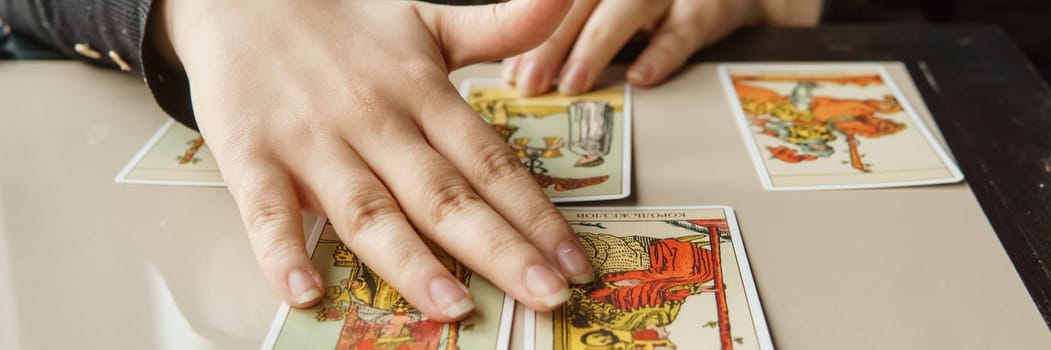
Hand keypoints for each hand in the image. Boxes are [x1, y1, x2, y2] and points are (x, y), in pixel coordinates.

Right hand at [155, 0, 594, 320]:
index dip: (536, 215)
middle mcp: (376, 123)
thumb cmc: (344, 24)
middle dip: (499, 249)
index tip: (575, 263)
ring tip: (454, 307)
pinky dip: (283, 251)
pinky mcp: (253, 155)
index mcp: (423, 95)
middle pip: (445, 196)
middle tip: (546, 296)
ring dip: (412, 263)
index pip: (490, 164)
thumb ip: (499, 26)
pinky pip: (266, 210)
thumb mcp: (427, 21)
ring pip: (369, 211)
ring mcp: (314, 142)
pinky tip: (306, 294)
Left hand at [503, 0, 759, 95]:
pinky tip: (640, 79)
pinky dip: (661, 54)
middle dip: (552, 44)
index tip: (513, 74)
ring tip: (573, 84)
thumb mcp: (604, 9)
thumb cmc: (652, 9)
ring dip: (596, 46)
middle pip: (581, 3)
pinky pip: (683, 30)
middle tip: (532, 85)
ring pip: (627, 8)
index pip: (556, 5)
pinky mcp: (706, 9)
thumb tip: (521, 71)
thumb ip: (569, 30)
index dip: (530, 36)